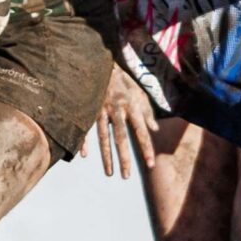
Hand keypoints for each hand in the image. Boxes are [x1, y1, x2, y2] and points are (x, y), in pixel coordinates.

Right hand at [89, 62, 160, 179]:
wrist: (101, 63)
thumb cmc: (123, 80)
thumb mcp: (139, 92)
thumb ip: (147, 111)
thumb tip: (155, 130)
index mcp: (131, 106)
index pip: (140, 131)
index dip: (146, 147)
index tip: (150, 164)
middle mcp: (117, 110)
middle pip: (121, 138)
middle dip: (124, 158)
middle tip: (126, 177)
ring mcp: (101, 110)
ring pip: (103, 137)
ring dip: (106, 157)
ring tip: (110, 174)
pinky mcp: (88, 109)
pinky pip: (85, 129)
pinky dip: (84, 142)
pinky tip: (84, 155)